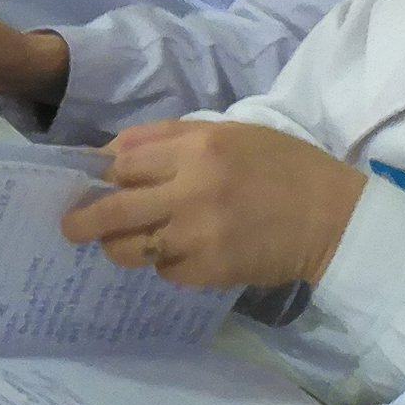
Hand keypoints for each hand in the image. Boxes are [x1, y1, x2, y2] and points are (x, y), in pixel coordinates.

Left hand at [67, 117, 363, 289]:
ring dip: (120, 248)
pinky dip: (166, 265)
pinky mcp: (211, 270)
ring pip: (131, 248)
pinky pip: (166, 271)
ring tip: (122, 244)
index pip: (122, 162)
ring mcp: (200, 234)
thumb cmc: (282, 167)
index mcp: (198, 147)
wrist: (334, 218)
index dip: (100, 175)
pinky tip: (184, 254)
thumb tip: (110, 154)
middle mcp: (193, 189)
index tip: (89, 183)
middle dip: (82, 221)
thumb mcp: (230, 133)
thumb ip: (170, 138)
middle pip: (113, 209)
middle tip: (71, 228)